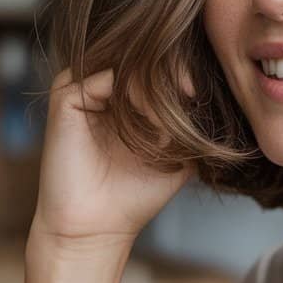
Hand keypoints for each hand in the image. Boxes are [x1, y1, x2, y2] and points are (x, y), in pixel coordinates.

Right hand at [29, 66, 197, 246]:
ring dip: (155, 86)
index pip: (154, 61)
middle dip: (172, 71)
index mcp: (122, 95)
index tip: (198, 93)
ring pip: (125, 61)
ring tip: (169, 122)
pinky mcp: (66, 98)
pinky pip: (106, 77)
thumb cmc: (135, 196)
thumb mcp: (180, 155)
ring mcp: (81, 88)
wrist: (98, 229)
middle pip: (141, 53)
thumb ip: (194, 124)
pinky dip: (135, 94)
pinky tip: (151, 122)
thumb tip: (216, 97)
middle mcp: (100, 86)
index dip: (180, 69)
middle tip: (191, 93)